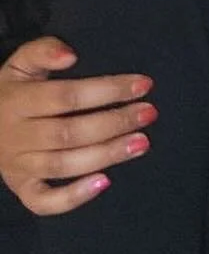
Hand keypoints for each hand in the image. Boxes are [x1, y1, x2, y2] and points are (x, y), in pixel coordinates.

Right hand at [0, 38, 156, 215]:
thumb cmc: (13, 90)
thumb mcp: (20, 64)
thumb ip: (42, 51)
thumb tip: (70, 55)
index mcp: (16, 101)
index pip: (66, 96)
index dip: (107, 90)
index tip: (144, 84)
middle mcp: (14, 136)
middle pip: (69, 133)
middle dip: (114, 123)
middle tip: (149, 113)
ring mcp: (16, 166)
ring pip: (63, 165)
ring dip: (106, 155)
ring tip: (141, 143)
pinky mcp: (21, 187)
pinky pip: (43, 202)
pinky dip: (73, 197)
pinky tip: (104, 182)